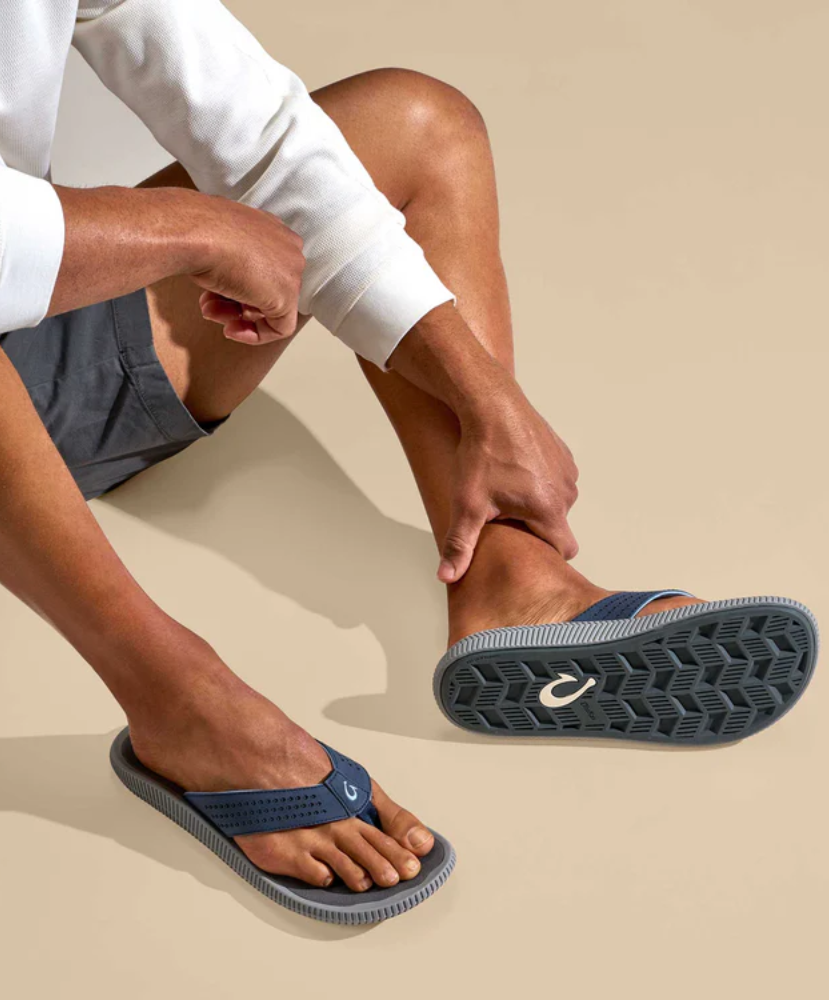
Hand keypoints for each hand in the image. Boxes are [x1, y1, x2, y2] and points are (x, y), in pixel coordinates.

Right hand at [187, 195, 305, 344]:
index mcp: (274, 231)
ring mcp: (291, 272)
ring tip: (209, 311)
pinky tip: (230, 330)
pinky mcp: (287, 296)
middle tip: (209, 306)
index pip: (263, 270)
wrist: (197, 232)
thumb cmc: (200, 232)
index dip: (237, 286)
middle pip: (265, 289)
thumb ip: (232, 261)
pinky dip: (255, 335)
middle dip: (233, 302)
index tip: (215, 294)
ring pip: (270, 307)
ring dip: (234, 315)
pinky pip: (280, 327)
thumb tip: (228, 280)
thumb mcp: (218, 244)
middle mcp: (288, 249)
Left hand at [439, 377, 578, 582]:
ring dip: (537, 503)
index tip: (524, 550)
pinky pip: (556, 479)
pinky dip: (540, 481)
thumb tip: (447, 577)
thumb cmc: (482, 454)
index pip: (564, 550)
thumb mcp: (467, 504)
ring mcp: (567, 470)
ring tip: (506, 492)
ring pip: (557, 501)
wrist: (491, 404)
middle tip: (504, 519)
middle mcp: (566, 491)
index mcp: (549, 509)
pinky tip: (515, 472)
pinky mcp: (562, 453)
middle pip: (557, 525)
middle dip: (534, 528)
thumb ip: (460, 545)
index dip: (545, 556)